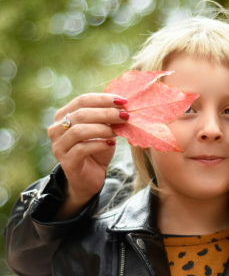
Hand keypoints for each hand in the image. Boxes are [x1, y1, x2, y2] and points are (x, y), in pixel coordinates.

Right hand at [47, 93, 128, 218]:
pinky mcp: (66, 161)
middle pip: (81, 114)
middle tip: (125, 115)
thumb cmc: (97, 149)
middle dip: (106, 113)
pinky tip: (111, 143)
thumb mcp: (104, 129)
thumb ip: (108, 117)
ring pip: (79, 131)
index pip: (82, 100)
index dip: (103, 99)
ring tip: (118, 131)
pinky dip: (99, 144)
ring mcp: (59, 146)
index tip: (123, 101)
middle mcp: (56, 129)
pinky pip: (81, 149)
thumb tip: (123, 105)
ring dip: (102, 128)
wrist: (91, 177)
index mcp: (63, 116)